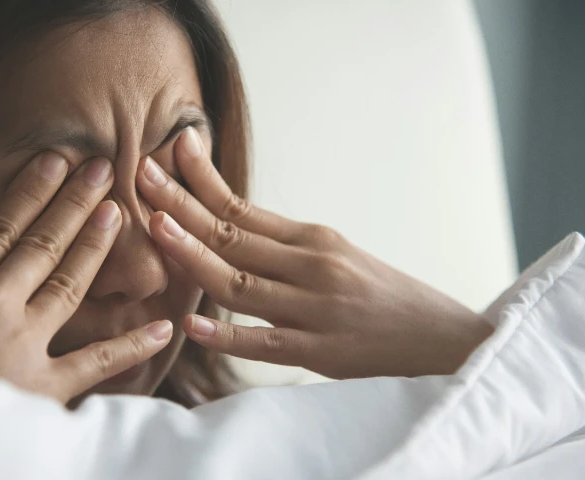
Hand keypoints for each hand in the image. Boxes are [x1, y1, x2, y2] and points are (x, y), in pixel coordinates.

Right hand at [0, 153, 172, 402]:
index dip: (31, 191)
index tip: (55, 163)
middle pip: (41, 242)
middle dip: (74, 202)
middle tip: (101, 170)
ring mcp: (20, 341)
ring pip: (69, 282)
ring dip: (96, 245)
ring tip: (118, 212)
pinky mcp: (41, 386)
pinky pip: (97, 361)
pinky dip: (132, 344)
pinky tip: (163, 326)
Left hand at [136, 128, 493, 378]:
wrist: (443, 339)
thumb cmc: (383, 296)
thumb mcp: (338, 256)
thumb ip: (284, 246)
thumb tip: (229, 228)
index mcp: (313, 239)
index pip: (244, 206)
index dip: (202, 180)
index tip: (171, 149)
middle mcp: (312, 265)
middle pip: (233, 234)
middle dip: (182, 203)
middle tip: (140, 173)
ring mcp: (315, 309)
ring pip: (241, 282)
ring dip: (195, 254)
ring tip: (155, 228)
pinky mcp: (322, 352)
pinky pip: (266, 342)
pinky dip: (228, 334)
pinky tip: (192, 323)